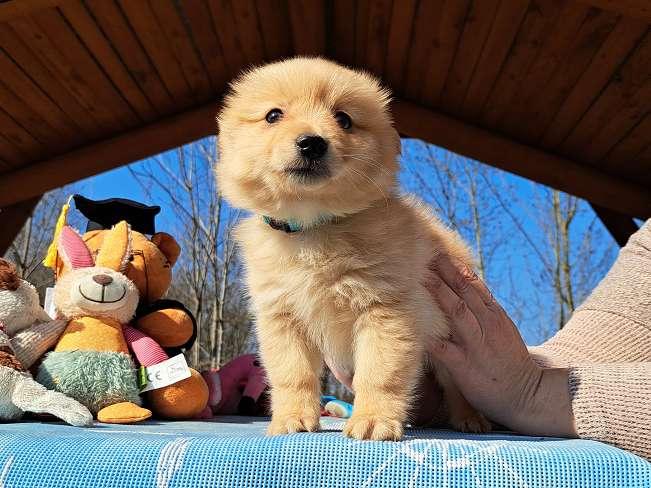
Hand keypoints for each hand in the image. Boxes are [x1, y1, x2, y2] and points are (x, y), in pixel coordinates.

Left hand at [424, 254, 576, 436]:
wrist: (528, 394)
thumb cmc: (510, 363)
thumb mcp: (503, 330)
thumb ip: (486, 312)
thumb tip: (467, 292)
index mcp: (495, 315)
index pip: (475, 285)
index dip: (456, 268)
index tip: (441, 252)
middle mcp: (487, 325)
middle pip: (464, 292)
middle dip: (445, 272)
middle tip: (426, 254)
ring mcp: (476, 344)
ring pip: (457, 312)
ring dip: (438, 293)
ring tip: (421, 277)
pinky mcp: (465, 366)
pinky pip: (444, 349)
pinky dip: (431, 336)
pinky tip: (415, 326)